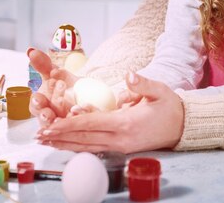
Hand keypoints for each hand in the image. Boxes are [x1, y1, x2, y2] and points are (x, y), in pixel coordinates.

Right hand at [27, 48, 77, 124]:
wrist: (87, 92)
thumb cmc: (65, 83)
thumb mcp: (55, 72)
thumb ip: (43, 64)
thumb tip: (30, 51)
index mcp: (41, 102)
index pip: (36, 104)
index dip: (37, 101)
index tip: (41, 97)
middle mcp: (49, 115)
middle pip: (45, 117)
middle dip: (46, 114)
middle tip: (53, 108)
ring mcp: (62, 123)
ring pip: (58, 126)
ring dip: (60, 122)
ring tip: (67, 114)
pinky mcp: (75, 127)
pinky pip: (75, 127)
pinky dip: (78, 121)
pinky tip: (81, 116)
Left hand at [35, 73, 183, 153]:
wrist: (183, 127)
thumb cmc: (170, 107)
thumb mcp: (160, 91)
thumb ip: (142, 84)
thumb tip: (129, 75)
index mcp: (126, 123)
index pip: (91, 123)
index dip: (69, 124)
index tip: (51, 125)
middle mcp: (120, 138)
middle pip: (84, 138)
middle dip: (60, 137)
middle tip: (39, 135)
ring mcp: (120, 146)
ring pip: (86, 146)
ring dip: (65, 144)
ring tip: (45, 141)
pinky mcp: (121, 148)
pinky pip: (94, 148)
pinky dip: (77, 146)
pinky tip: (65, 144)